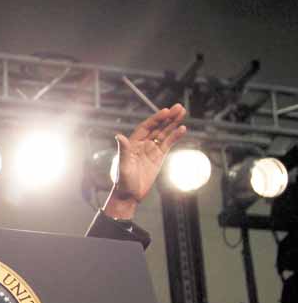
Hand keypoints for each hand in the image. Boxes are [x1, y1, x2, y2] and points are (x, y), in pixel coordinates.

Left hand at [104, 104, 187, 219]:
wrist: (129, 195)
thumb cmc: (123, 182)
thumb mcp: (123, 166)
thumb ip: (123, 151)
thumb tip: (119, 136)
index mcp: (132, 144)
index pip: (146, 127)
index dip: (156, 119)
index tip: (165, 111)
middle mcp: (142, 144)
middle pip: (157, 127)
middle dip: (167, 117)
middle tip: (179, 107)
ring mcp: (151, 150)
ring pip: (164, 133)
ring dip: (173, 123)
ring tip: (183, 112)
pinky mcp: (158, 157)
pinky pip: (168, 144)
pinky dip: (175, 137)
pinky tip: (182, 129)